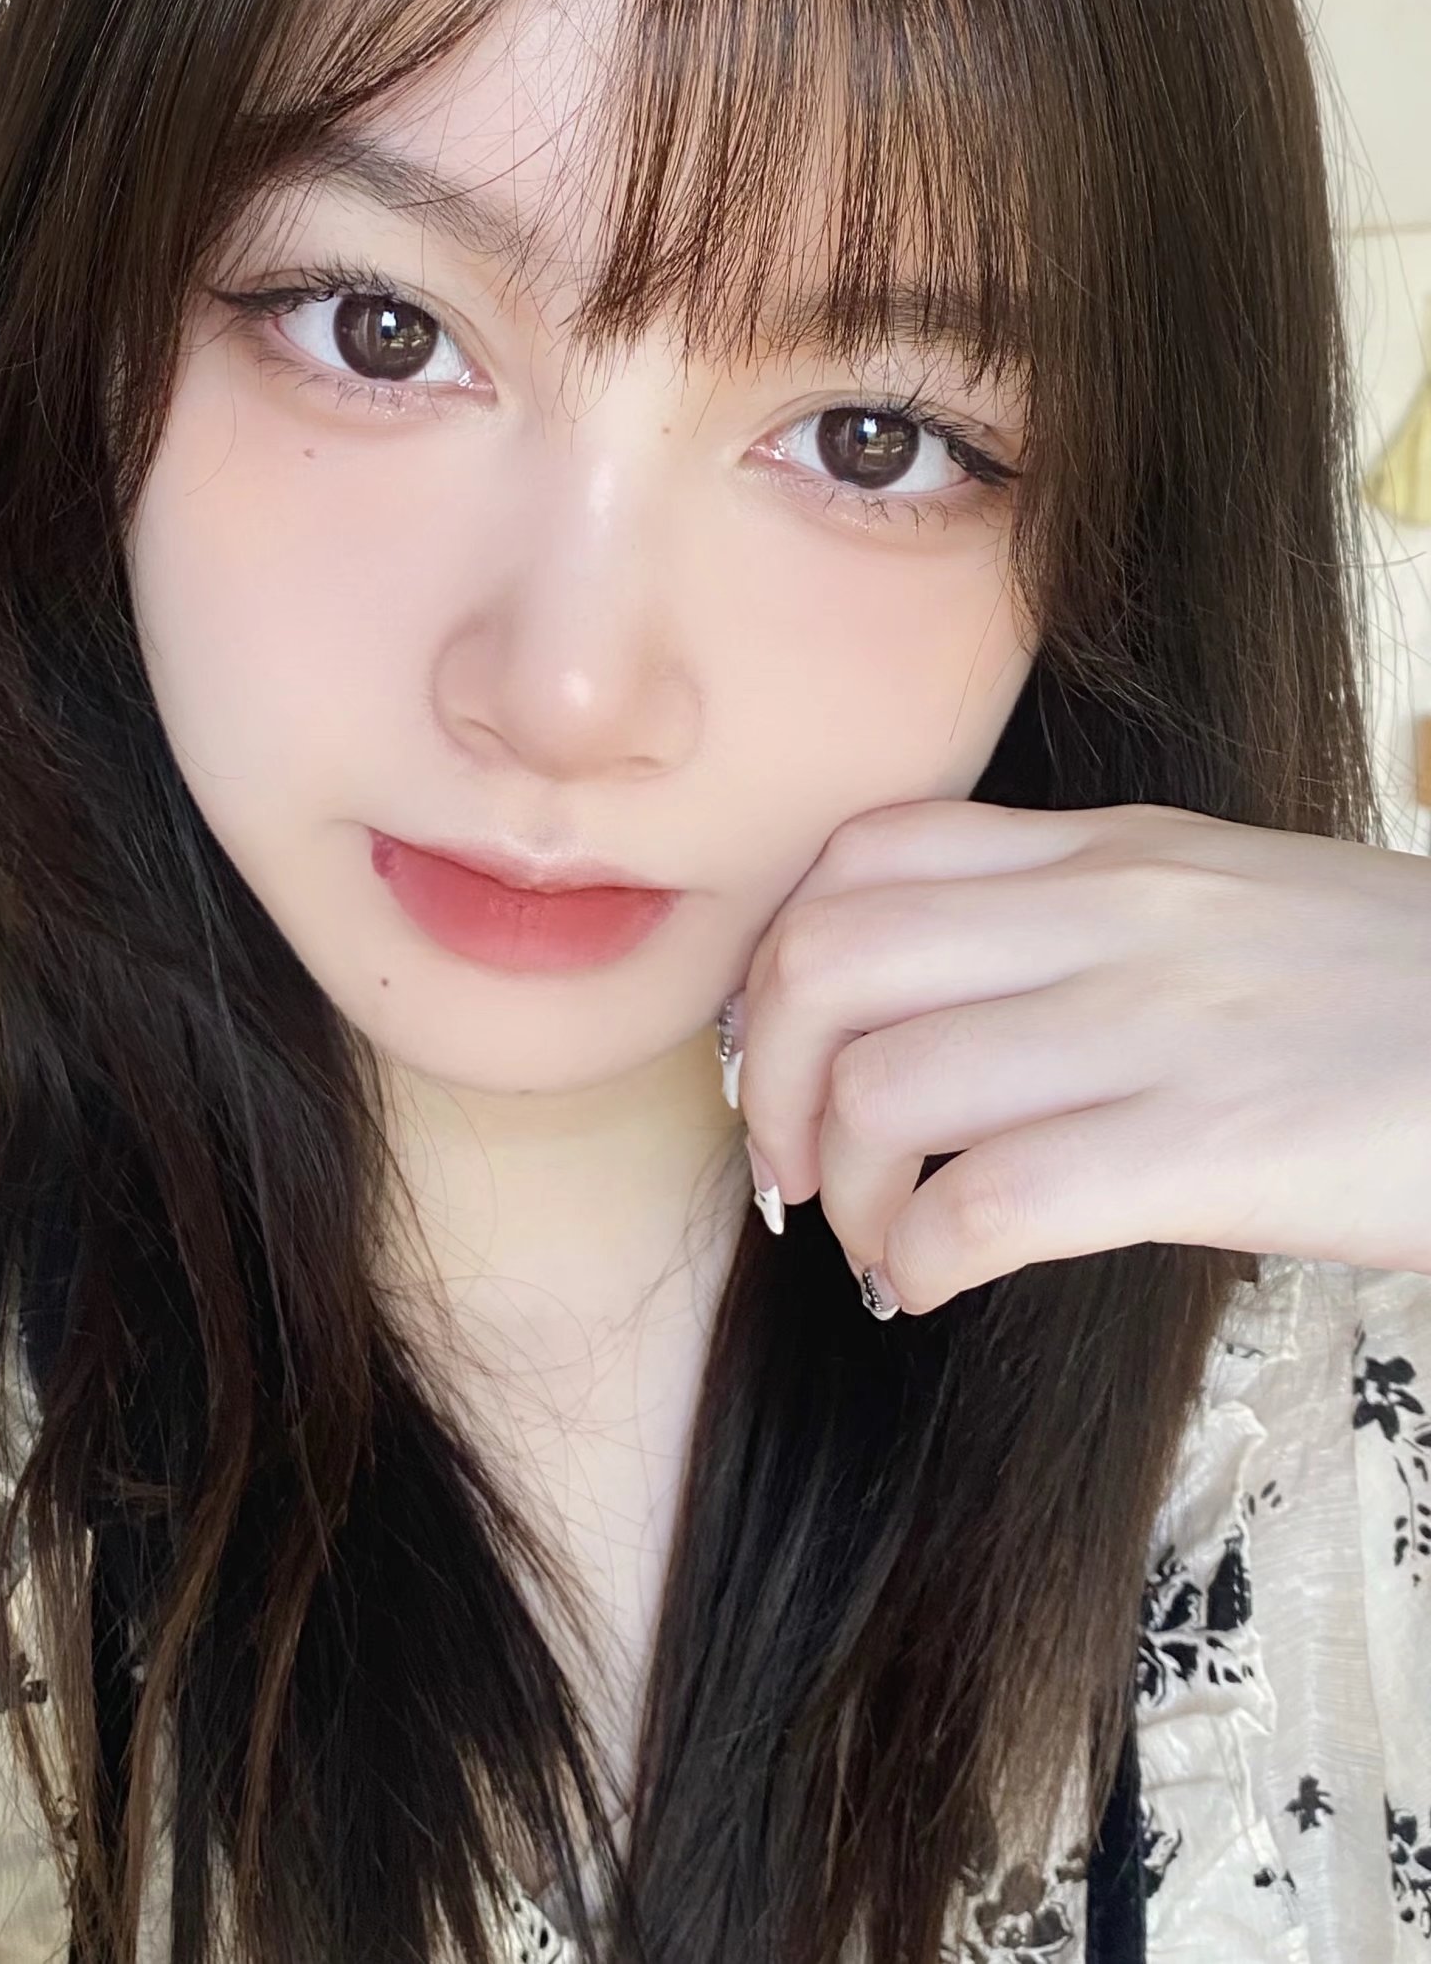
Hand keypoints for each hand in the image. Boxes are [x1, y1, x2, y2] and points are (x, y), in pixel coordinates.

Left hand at [723, 798, 1430, 1315]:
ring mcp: (1156, 1026)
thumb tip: (938, 1011)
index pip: (863, 854)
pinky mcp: (1207, 1147)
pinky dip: (919, 1258)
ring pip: (886, 1088)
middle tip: (793, 1170)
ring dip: (842, 1189)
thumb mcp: (1230, 903)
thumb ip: (1083, 925)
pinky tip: (933, 1287)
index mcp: (1113, 851)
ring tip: (877, 1244)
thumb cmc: (1395, 999)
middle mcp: (1112, 915)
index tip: (788, 1052)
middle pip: (831, 959)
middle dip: (771, 1080)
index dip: (779, 960)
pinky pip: (985, 1203)